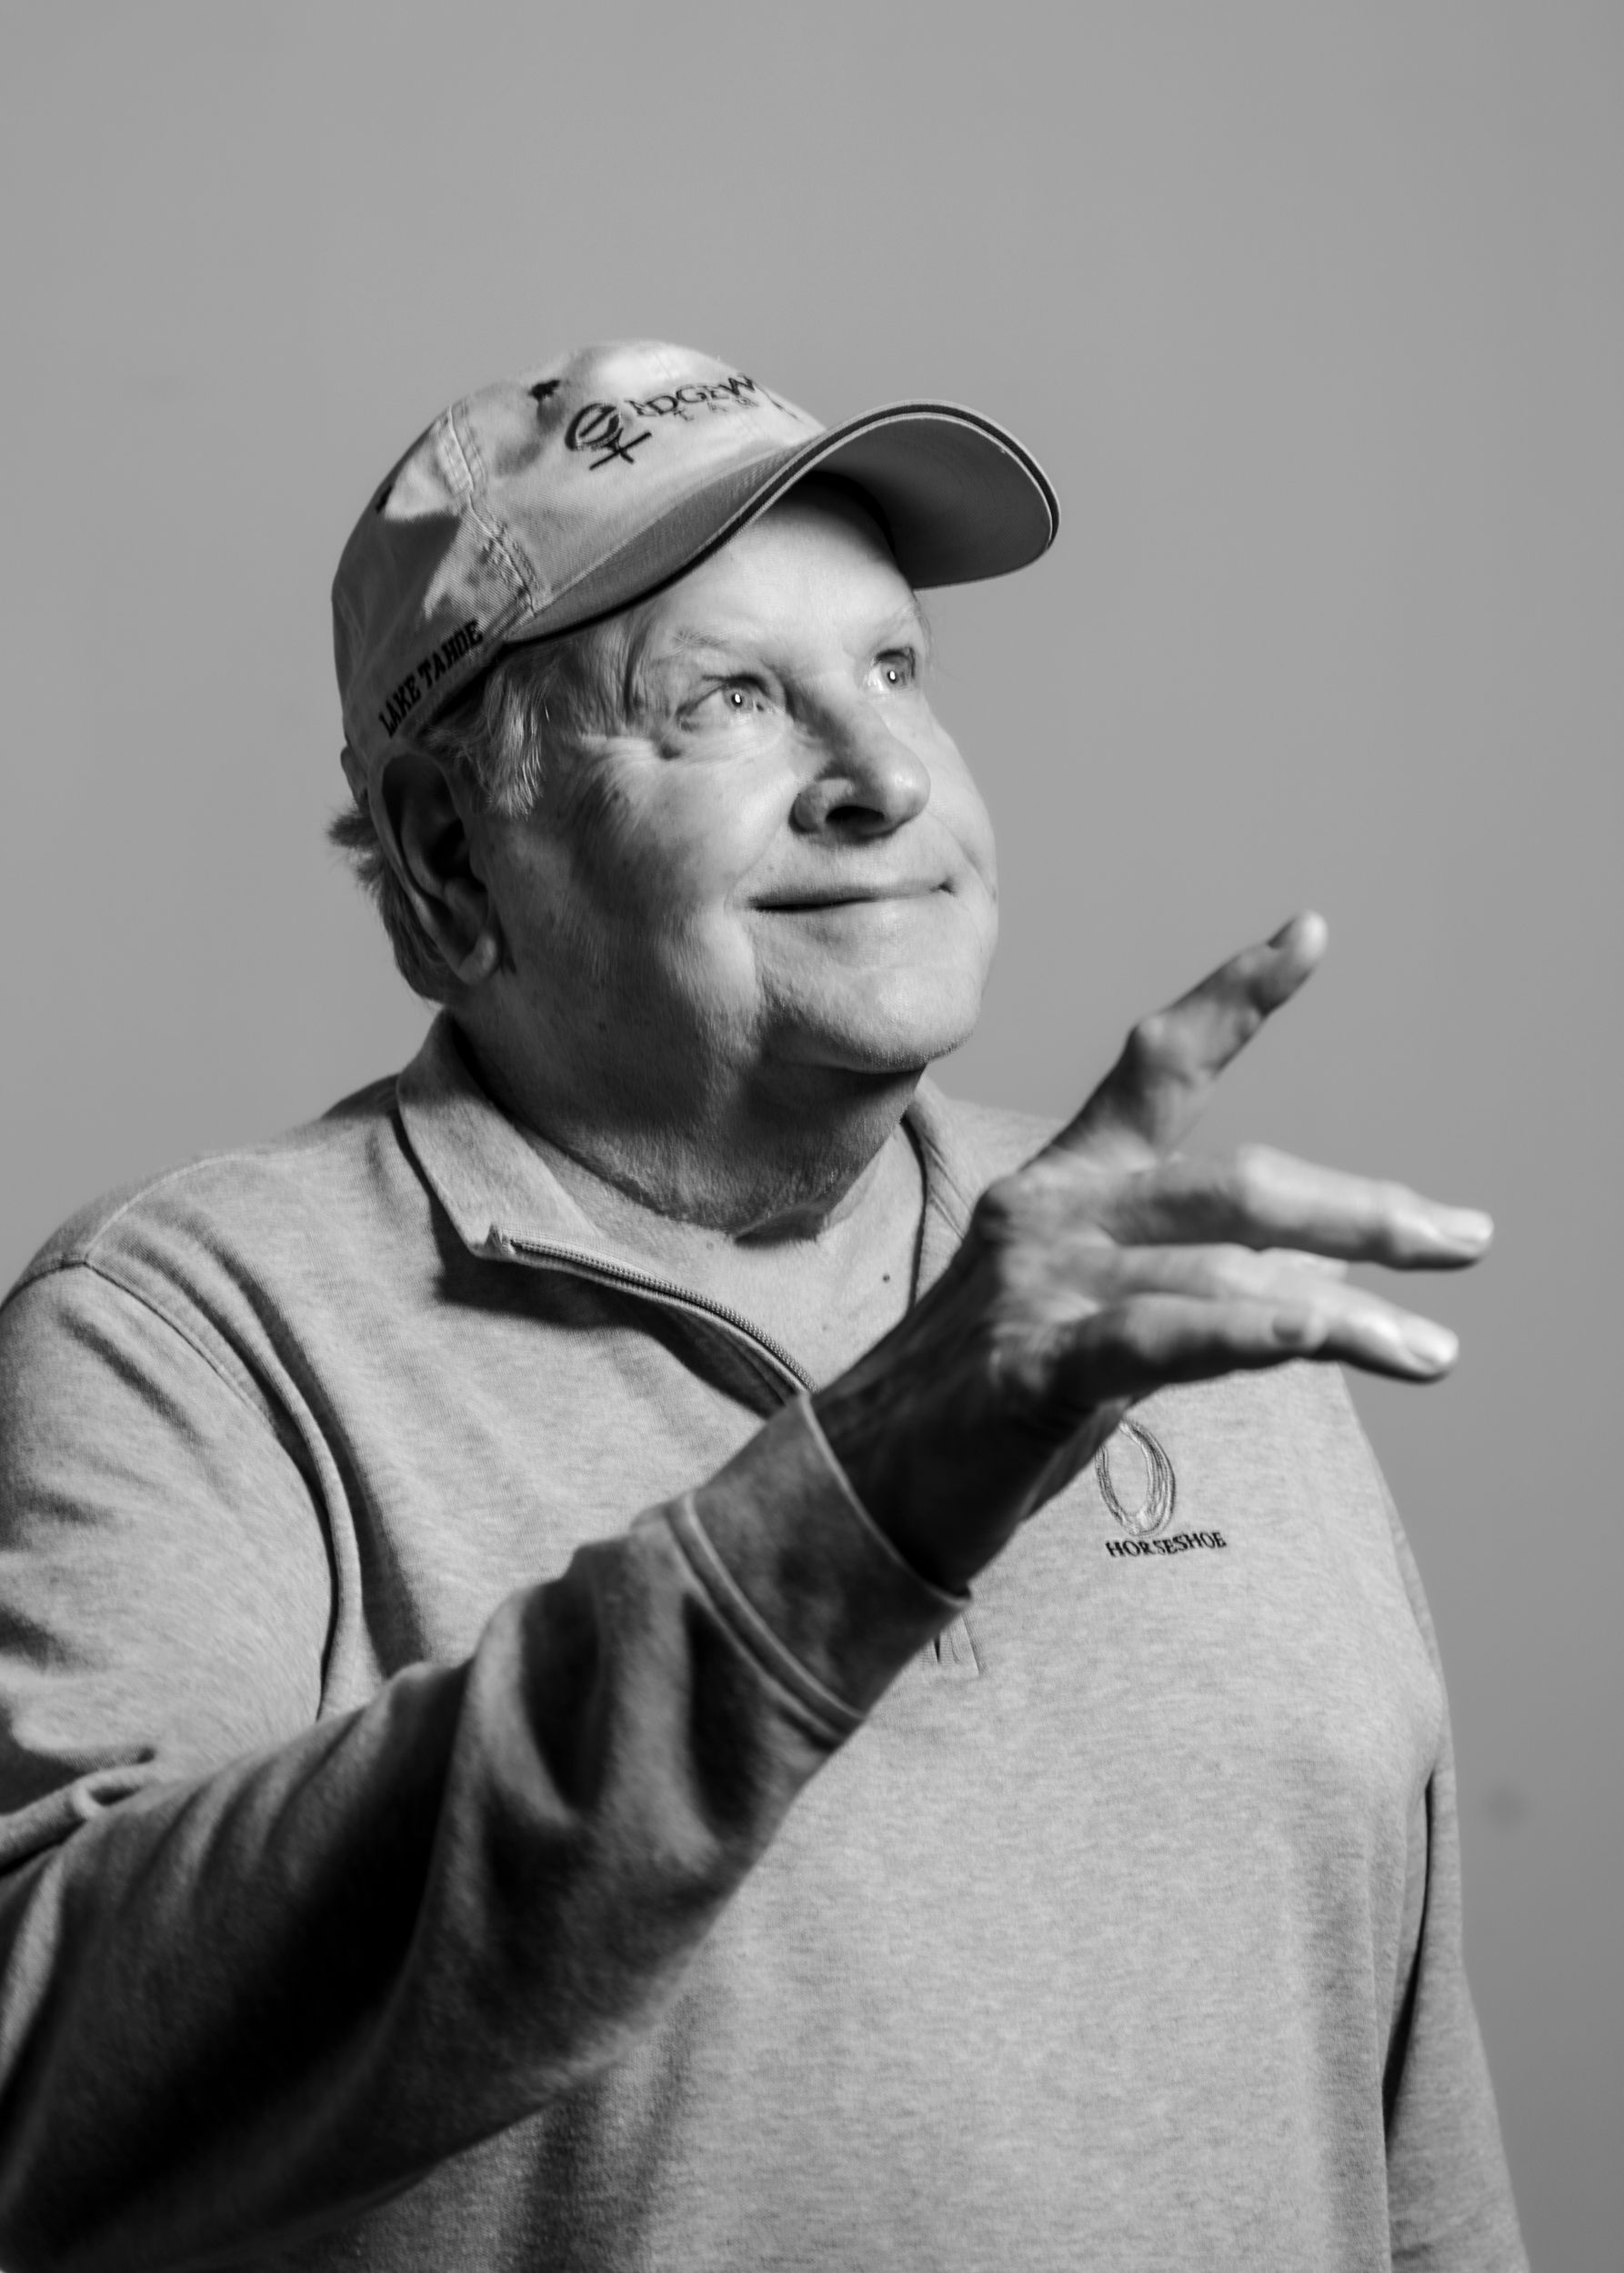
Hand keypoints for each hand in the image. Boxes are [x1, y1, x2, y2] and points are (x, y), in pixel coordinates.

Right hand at [812, 914, 1491, 1592]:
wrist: (857, 1487)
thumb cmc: (983, 1398)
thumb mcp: (1091, 1314)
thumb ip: (1186, 1282)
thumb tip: (1317, 1284)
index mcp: (1064, 1185)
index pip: (1155, 1068)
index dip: (1235, 997)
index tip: (1310, 930)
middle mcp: (1052, 1215)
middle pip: (1232, 1185)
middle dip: (1362, 1210)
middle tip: (1465, 1238)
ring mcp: (1034, 1290)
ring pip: (1218, 1270)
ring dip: (1345, 1313)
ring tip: (1433, 1352)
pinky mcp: (1025, 1374)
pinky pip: (1152, 1341)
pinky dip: (1243, 1334)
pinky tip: (1316, 1337)